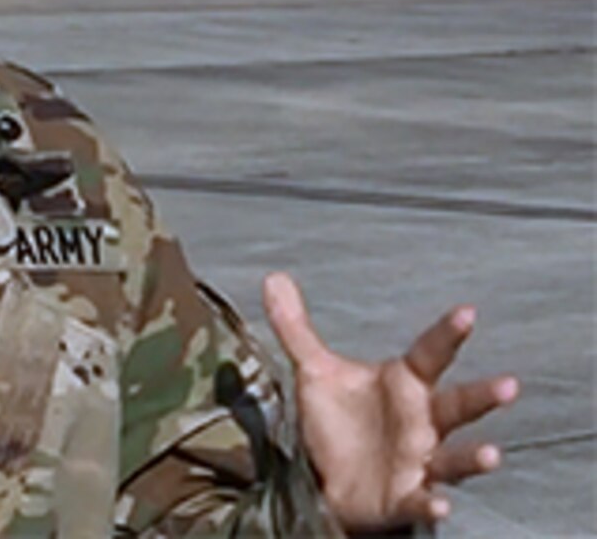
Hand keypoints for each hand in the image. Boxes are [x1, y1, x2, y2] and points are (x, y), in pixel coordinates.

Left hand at [263, 272, 517, 531]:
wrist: (328, 479)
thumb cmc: (338, 420)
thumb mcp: (315, 372)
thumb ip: (296, 328)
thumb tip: (273, 277)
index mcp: (406, 385)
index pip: (431, 354)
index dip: (448, 333)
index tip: (467, 312)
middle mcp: (422, 422)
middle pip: (458, 406)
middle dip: (483, 396)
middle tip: (509, 385)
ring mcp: (419, 461)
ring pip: (454, 459)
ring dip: (473, 458)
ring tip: (490, 455)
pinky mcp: (406, 497)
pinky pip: (423, 500)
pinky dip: (431, 503)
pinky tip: (439, 504)